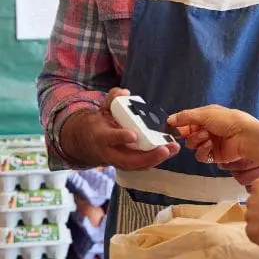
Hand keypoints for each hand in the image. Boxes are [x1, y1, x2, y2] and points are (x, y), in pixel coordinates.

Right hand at [60, 88, 179, 169]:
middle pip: (128, 160)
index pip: (109, 138)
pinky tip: (169, 150)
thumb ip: (112, 99)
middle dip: (148, 157)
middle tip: (165, 149)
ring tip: (173, 149)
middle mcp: (108, 153)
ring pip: (136, 165)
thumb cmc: (97, 124)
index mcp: (100, 136)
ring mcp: (118, 161)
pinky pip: (141, 165)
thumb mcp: (101, 108)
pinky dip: (155, 159)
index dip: (120, 137)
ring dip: (156, 159)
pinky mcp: (126, 164)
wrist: (85, 143)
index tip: (133, 135)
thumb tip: (125, 93)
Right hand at [168, 106, 258, 188]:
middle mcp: (207, 129)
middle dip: (191, 134)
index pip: (187, 122)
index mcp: (206, 117)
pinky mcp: (213, 155)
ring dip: (197, 141)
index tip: (172, 129)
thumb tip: (169, 119)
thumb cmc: (228, 120)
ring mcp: (210, 143)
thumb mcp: (205, 114)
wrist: (245, 136)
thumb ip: (186, 117)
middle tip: (200, 132)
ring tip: (208, 137)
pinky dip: (203, 151)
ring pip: (192, 145)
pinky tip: (210, 146)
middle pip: (187, 135)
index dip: (180, 125)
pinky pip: (200, 156)